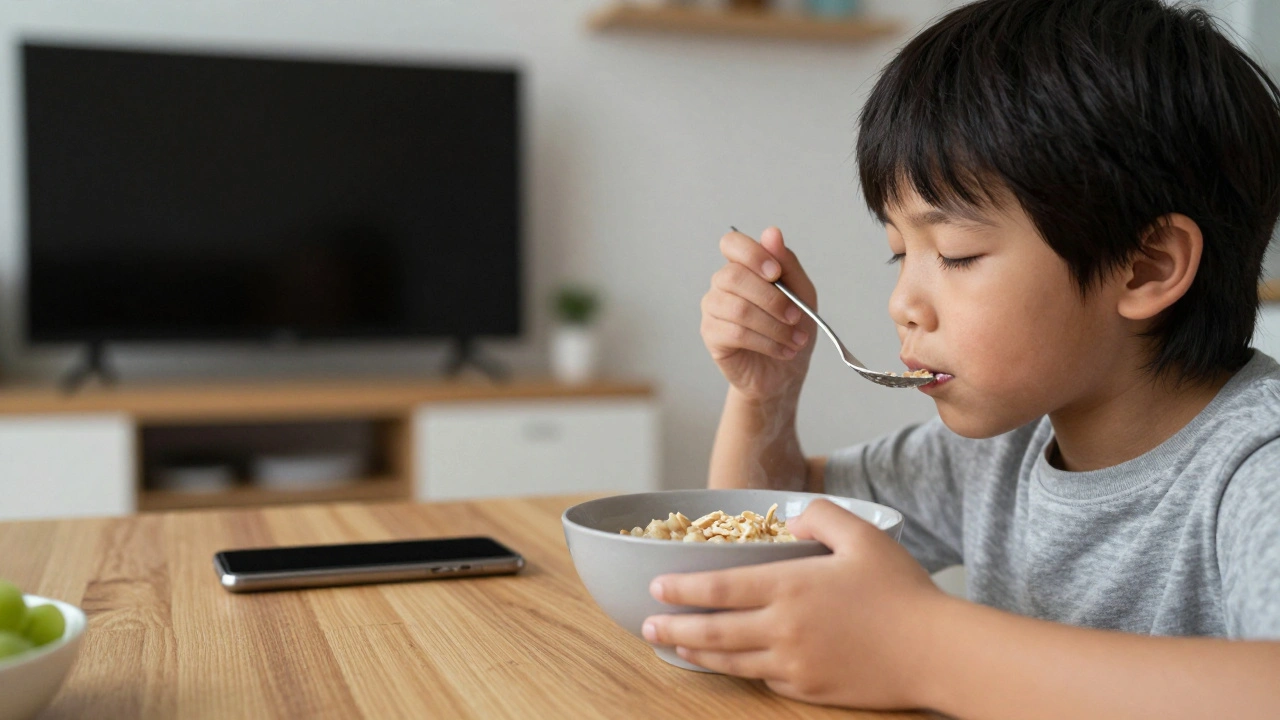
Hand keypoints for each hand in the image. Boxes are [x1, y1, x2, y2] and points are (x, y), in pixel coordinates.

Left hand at [642, 500, 947, 709]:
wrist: (935, 652)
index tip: (656, 588)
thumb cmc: (902, 591)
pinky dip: (744, 670)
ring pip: (732, 661)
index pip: (719, 588)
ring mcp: (794, 665)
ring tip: (676, 647)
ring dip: (698, 654)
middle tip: (647, 627)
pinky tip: (736, 663)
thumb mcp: (864, 536)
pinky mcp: (810, 690)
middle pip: (713, 632)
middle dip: (674, 629)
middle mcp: (782, 629)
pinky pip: (766, 679)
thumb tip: (792, 518)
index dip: (682, 589)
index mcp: (790, 587)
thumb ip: (822, 516)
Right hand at [700, 227, 817, 402]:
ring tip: (795, 340)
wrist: (784, 372)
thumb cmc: (791, 328)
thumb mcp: (802, 293)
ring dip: (774, 326)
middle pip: (733, 277)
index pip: (732, 243)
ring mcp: (713, 309)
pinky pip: (736, 333)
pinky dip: (767, 342)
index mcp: (743, 267)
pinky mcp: (711, 335)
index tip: (775, 273)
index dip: (752, 254)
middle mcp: (722, 284)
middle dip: (772, 299)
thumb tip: (771, 233)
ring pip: (738, 309)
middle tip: (796, 316)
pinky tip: (782, 350)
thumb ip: (787, 262)